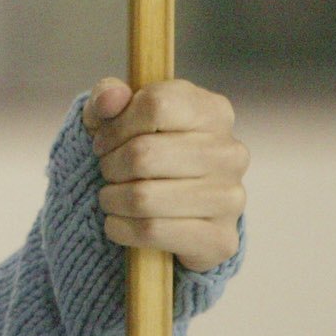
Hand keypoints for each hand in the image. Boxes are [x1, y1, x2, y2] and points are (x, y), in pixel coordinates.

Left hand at [81, 77, 245, 272]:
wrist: (171, 209)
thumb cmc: (144, 149)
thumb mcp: (119, 115)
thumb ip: (108, 96)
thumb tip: (110, 98)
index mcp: (213, 111)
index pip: (155, 105)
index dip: (116, 125)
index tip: (104, 141)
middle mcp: (230, 152)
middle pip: (143, 154)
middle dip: (110, 166)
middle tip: (108, 172)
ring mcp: (231, 198)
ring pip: (143, 198)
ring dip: (112, 199)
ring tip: (112, 197)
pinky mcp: (221, 239)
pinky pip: (152, 232)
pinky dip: (121, 229)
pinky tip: (118, 223)